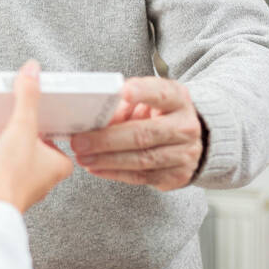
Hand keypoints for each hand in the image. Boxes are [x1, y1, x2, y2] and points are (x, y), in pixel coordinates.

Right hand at [0, 60, 73, 211]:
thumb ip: (27, 97)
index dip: (44, 121)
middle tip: (8, 108)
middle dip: (15, 126)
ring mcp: (15, 182)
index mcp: (56, 165)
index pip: (55, 138)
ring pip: (7, 153)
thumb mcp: (22, 126)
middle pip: (28, 143)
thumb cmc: (13, 176)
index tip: (34, 106)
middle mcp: (38, 176)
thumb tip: (32, 71)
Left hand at [70, 76, 202, 191]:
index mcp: (177, 99)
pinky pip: (142, 177)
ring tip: (83, 157)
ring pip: (142, 159)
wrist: (189, 139)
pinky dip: (115, 173)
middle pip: (144, 134)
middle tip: (79, 141)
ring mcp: (184, 154)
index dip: (142, 92)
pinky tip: (96, 168)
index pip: (160, 93)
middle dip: (107, 139)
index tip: (122, 92)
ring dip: (107, 160)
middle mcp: (185, 127)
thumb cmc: (159, 114)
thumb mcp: (146, 100)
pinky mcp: (177, 176)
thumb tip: (93, 118)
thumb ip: (123, 105)